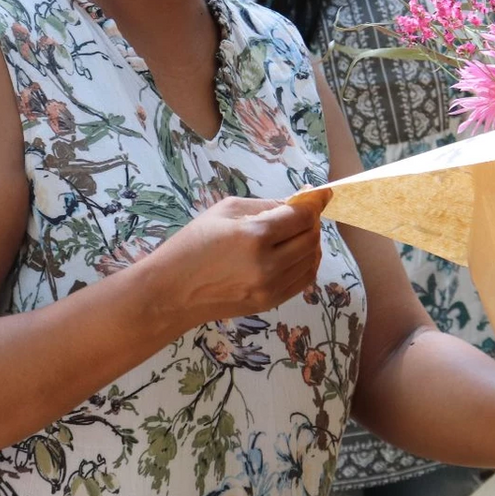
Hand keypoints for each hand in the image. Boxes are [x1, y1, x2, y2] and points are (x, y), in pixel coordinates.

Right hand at [159, 192, 328, 322]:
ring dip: (311, 241)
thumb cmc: (193, 244)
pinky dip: (308, 262)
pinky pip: (304, 279)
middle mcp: (268, 265)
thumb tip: (299, 201)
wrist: (171, 293)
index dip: (316, 201)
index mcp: (255, 236)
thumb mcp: (226, 210)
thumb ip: (266, 205)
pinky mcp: (271, 303)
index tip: (323, 192)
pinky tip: (297, 252)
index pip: (302, 216)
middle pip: (311, 237)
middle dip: (312, 220)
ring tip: (297, 231)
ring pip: (312, 259)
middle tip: (302, 211)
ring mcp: (271, 288)